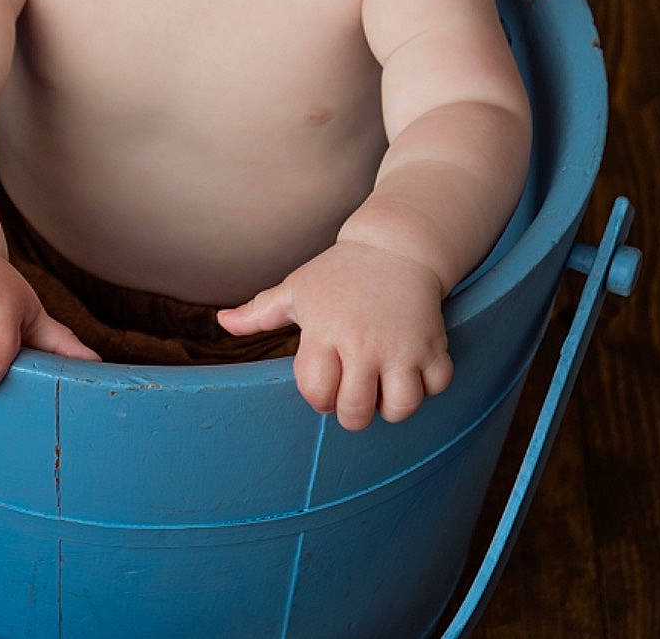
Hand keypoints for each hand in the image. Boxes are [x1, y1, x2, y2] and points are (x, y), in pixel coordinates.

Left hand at [215, 240, 453, 429]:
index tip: (325, 385)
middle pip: (356, 412)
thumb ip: (259, 313)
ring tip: (384, 389)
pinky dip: (428, 387)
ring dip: (391, 407)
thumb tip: (222, 322)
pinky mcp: (433, 343)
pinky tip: (413, 372)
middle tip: (354, 395)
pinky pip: (437, 386)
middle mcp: (363, 343)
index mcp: (325, 332)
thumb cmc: (339, 272)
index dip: (318, 399)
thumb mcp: (297, 288)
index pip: (317, 393)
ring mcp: (401, 346)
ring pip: (401, 407)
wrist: (395, 246)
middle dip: (351, 414)